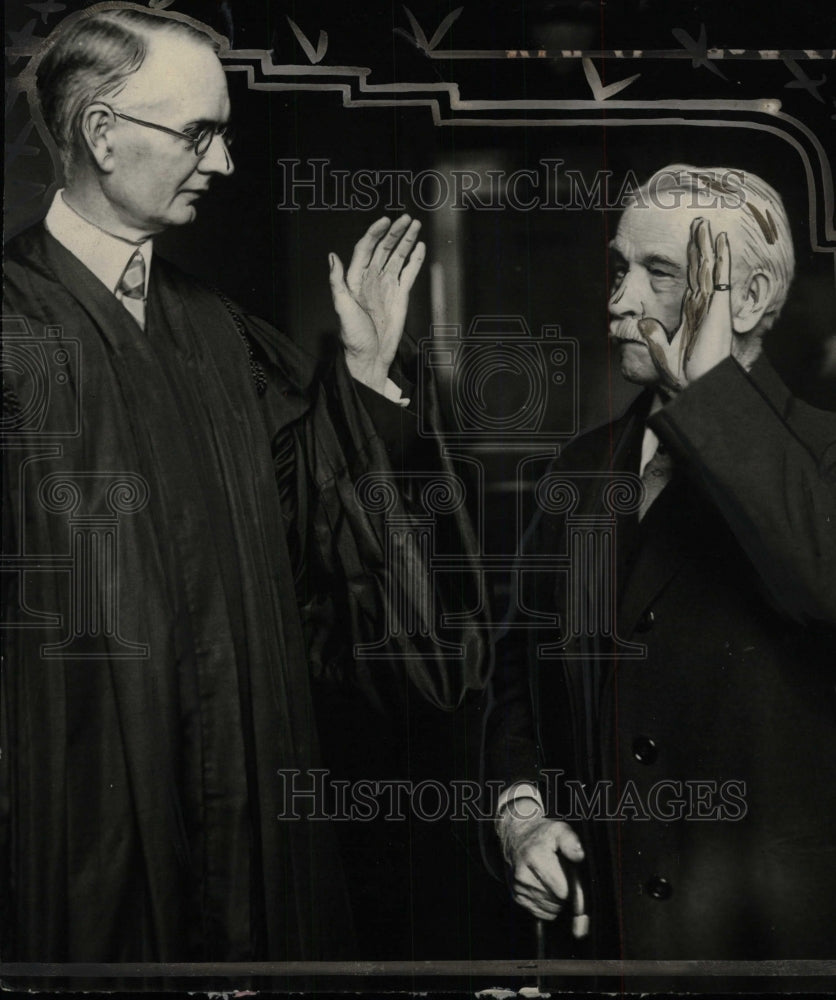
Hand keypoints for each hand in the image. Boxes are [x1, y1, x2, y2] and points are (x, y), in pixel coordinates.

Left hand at [329, 214, 425, 393]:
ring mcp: (387, 286)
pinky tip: (419, 247)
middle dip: (395, 232)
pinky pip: (409, 273)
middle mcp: (371, 279)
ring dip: (406, 241)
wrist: (371, 357)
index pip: (365, 249)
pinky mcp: (400, 296)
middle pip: (384, 249)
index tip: (385, 221)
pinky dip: (415, 260)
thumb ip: (337, 283)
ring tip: (416, 225)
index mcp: (355, 279)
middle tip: (407, 218)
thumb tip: (332, 257)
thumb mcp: (342, 309)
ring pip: (397, 257)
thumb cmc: (354, 337)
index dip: (375, 233)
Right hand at [498, 808, 587, 935]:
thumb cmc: (541, 834)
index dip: (572, 886)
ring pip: (550, 910)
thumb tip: (579, 856)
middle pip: (557, 902)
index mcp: (536, 858)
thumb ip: (571, 841)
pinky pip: (540, 912)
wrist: (515, 835)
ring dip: (556, 900)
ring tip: (553, 881)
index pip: (563, 891)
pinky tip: (545, 888)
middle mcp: (524, 875)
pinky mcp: (516, 897)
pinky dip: (547, 905)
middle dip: (565, 893)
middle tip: (561, 876)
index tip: (570, 876)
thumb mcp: (559, 829)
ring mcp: (519, 888)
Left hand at [638, 216, 732, 394]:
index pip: (691, 280)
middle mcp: (703, 305)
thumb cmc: (683, 375)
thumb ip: (651, 337)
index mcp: (692, 313)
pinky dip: (721, 257)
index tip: (688, 243)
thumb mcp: (661, 351)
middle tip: (698, 222)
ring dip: (706, 244)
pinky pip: (719, 276)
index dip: (689, 261)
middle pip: (700, 268)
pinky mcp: (718, 307)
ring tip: (705, 222)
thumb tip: (637, 325)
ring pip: (708, 266)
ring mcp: (712, 304)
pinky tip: (721, 239)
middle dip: (698, 245)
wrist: (697, 386)